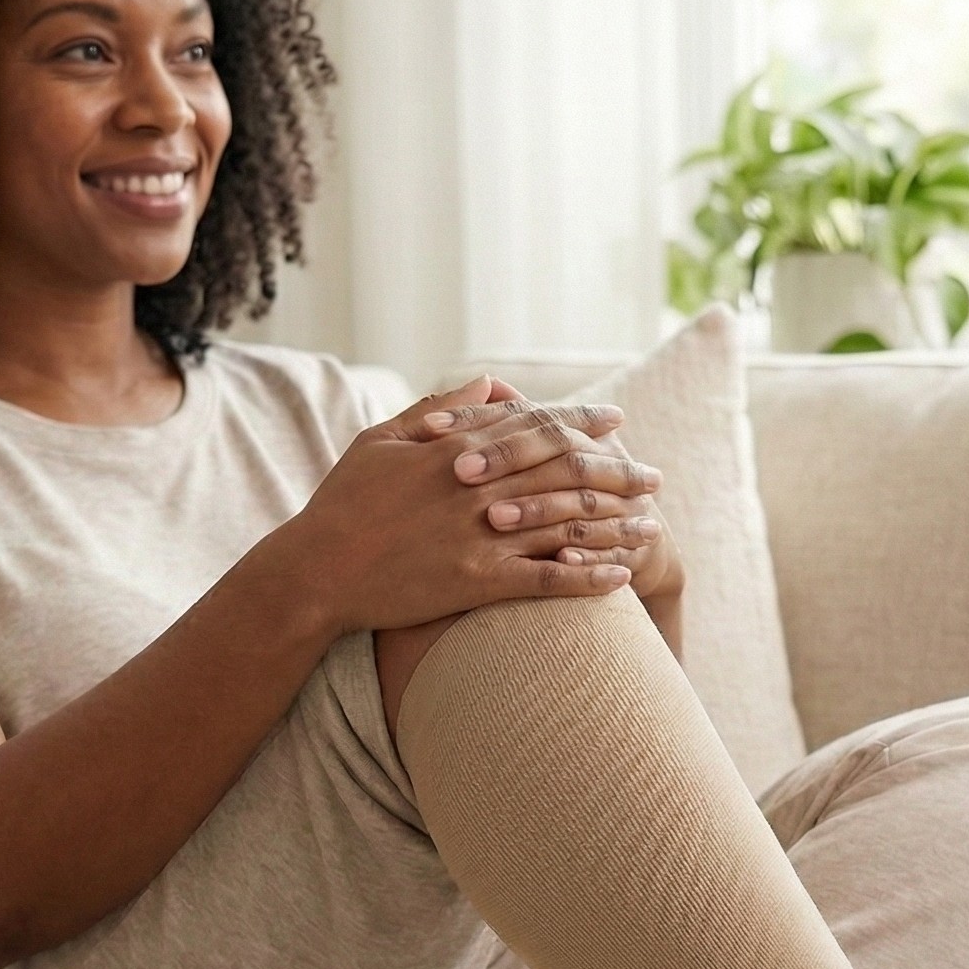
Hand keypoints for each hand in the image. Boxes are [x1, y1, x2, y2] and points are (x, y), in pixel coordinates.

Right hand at [267, 376, 651, 639]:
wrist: (315, 572)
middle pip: (565, 471)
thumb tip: (488, 385)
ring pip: (566, 523)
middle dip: (617, 472)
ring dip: (615, 524)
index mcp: (456, 448)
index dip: (580, 420)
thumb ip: (439, 411)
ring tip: (652, 525)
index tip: (615, 420)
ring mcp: (480, 536)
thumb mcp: (381, 441)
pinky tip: (620, 577)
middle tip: (654, 477)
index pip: (534, 424)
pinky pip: (547, 580)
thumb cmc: (341, 505)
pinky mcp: (477, 583)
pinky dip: (587, 577)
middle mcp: (477, 487)